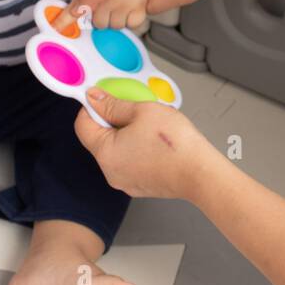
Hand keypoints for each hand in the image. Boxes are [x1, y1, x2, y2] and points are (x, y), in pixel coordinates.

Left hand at [73, 87, 224, 202]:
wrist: (201, 173)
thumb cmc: (176, 145)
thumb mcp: (143, 110)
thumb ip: (114, 104)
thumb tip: (95, 98)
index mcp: (105, 153)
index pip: (82, 125)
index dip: (93, 107)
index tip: (106, 98)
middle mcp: (110, 171)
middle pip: (100, 138)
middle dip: (115, 121)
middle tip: (138, 112)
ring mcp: (125, 182)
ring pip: (117, 151)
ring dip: (129, 136)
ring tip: (152, 130)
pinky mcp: (140, 186)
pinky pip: (131, 162)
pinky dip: (139, 151)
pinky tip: (157, 145)